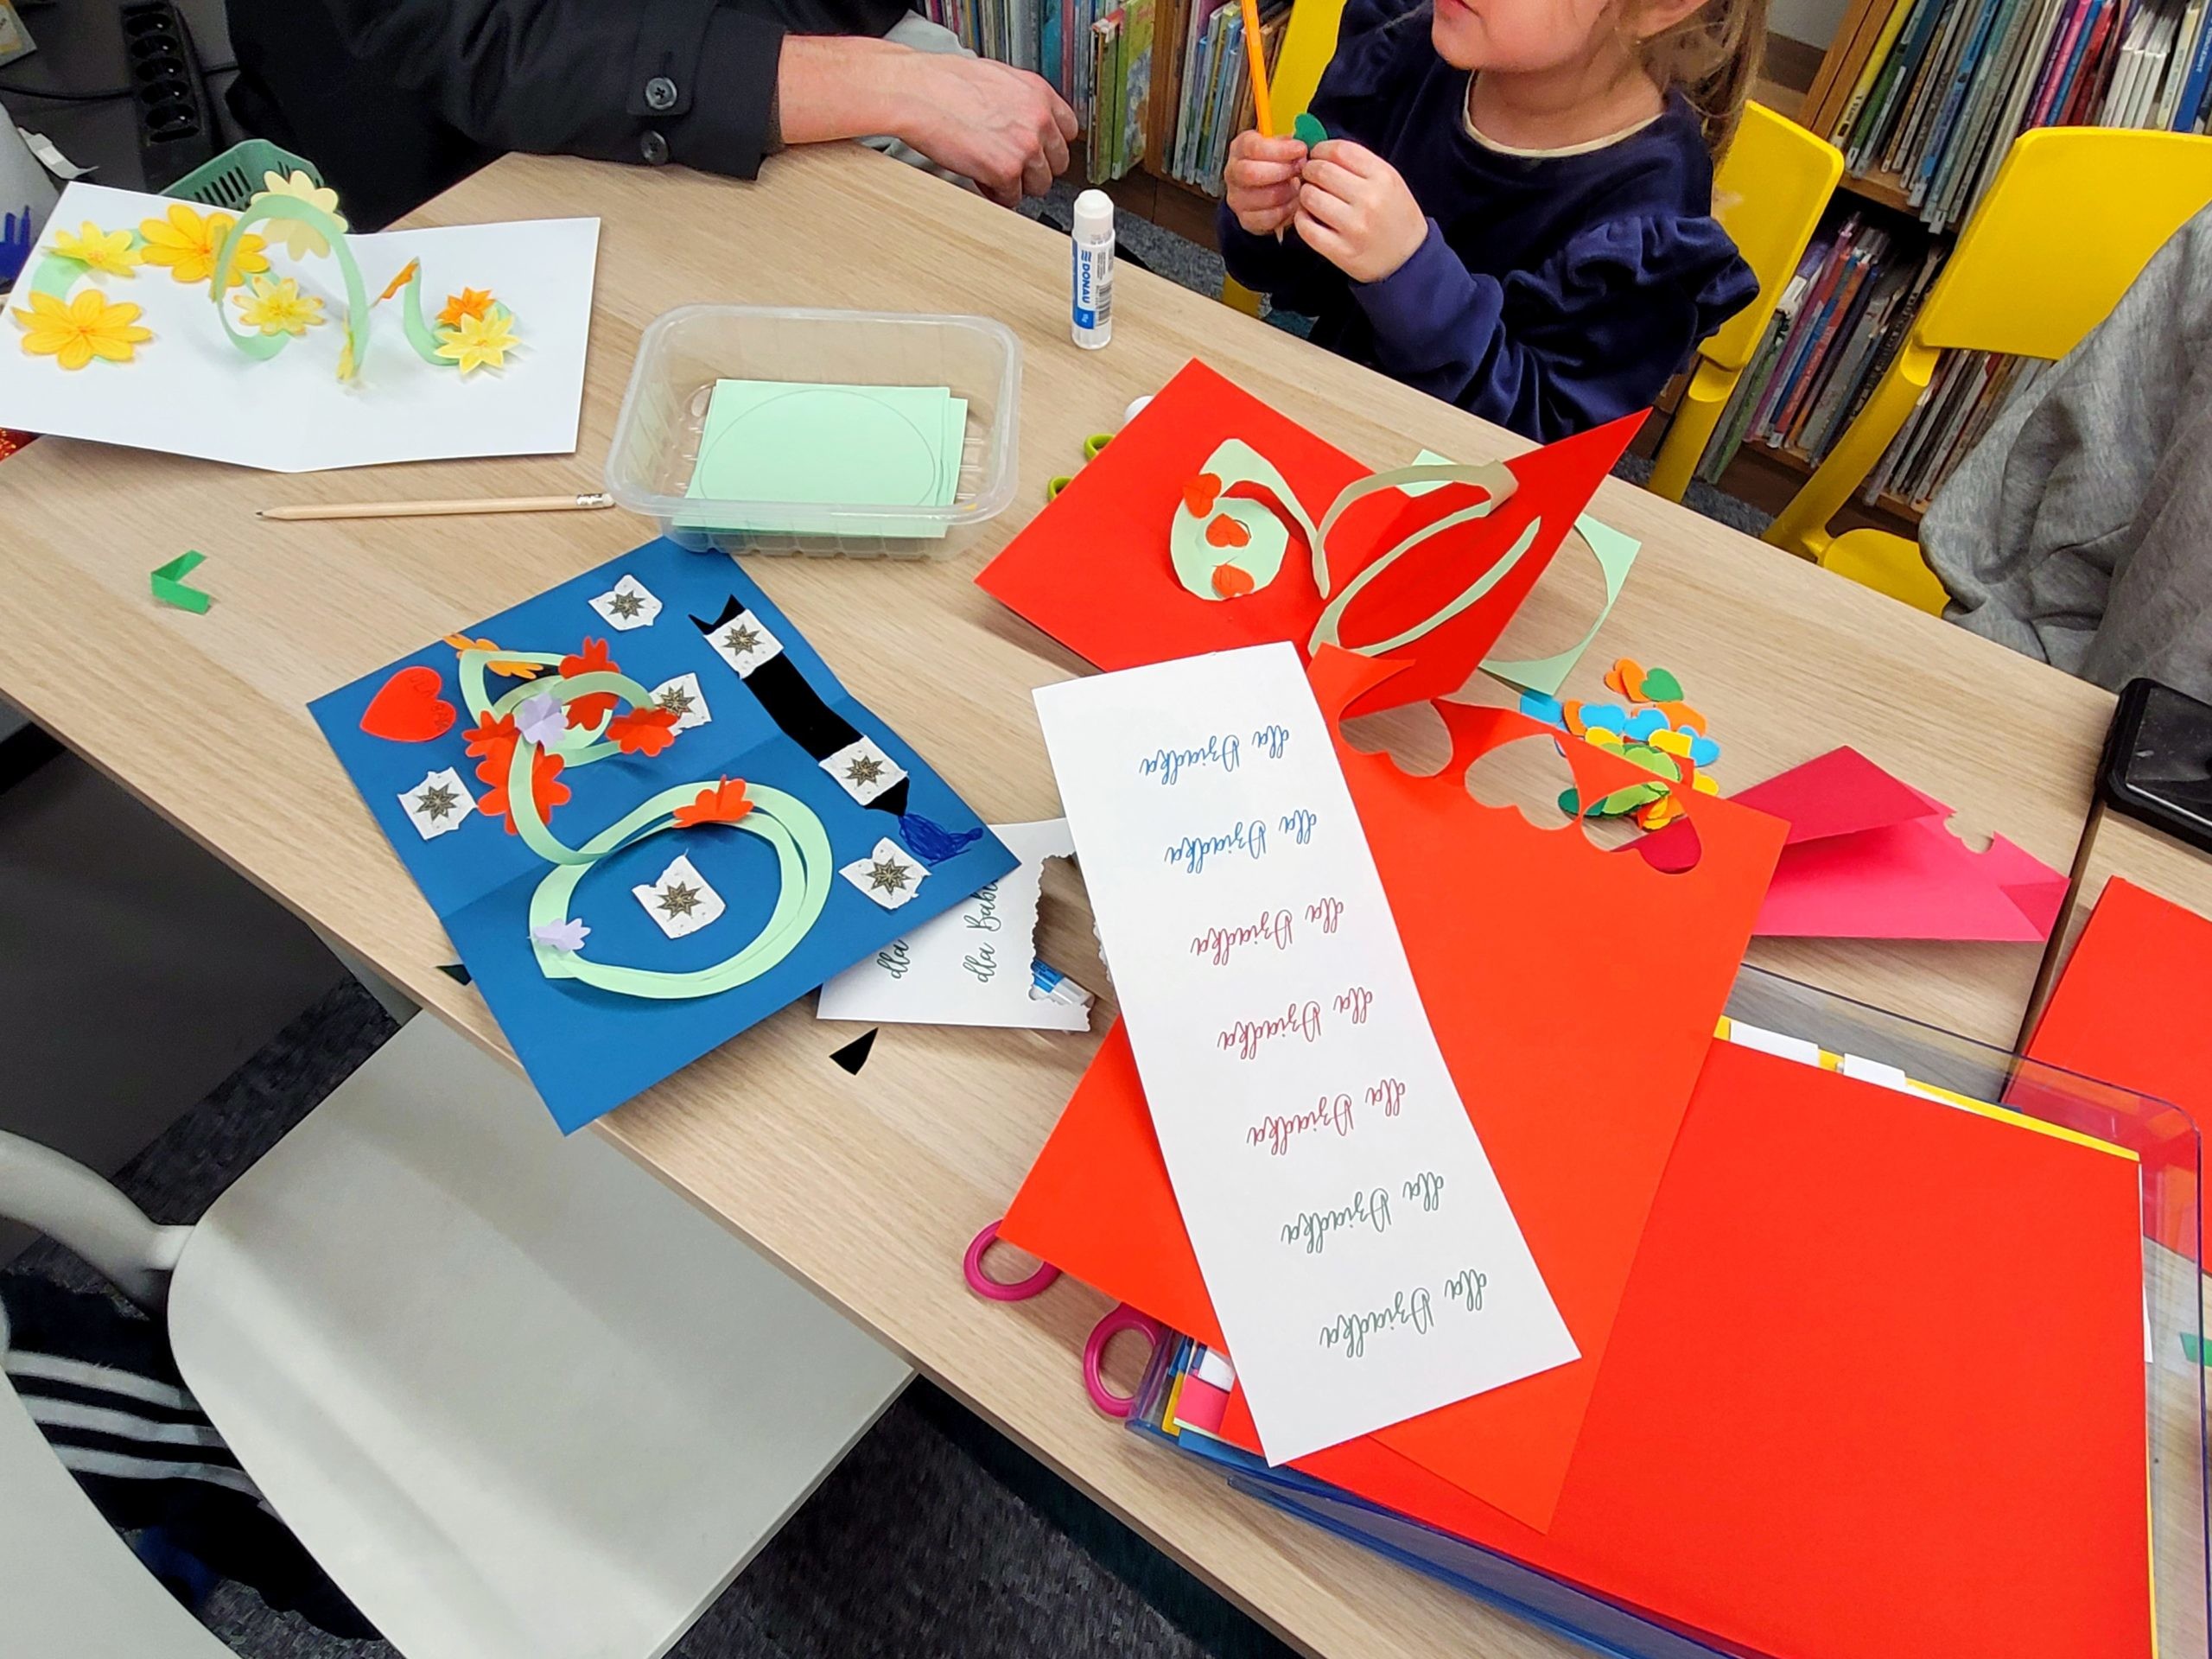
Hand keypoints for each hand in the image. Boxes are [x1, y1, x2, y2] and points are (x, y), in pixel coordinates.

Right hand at [894, 53, 1077, 206]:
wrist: (919, 91)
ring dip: (1017, 184)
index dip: (1051, 145)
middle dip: (1036, 168)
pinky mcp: (1006, 171)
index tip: (1041, 152)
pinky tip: (981, 179)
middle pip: (1058, 162)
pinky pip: (1012, 197)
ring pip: (1039, 184)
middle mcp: (1038, 119)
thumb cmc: (945, 82)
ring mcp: (1025, 147)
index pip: (1068, 130)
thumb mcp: (997, 79)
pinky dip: (996, 194)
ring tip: (994, 173)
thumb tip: (1024, 119)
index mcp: (1038, 93)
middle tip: (1014, 167)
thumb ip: (1020, 102)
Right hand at [1224, 130, 1307, 234]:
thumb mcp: (1278, 145)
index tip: (1300, 149)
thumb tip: (1299, 146)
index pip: (1253, 147)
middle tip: (1300, 168)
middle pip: (1252, 173)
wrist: (1263, 189)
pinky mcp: (1246, 219)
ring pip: (1264, 197)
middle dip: (1282, 171)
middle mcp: (1233, 173)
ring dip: (1287, 192)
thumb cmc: (1272, 163)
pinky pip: (1269, 217)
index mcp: (1240, 148)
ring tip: (1298, 186)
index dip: (1280, 149)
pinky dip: (1286, 211)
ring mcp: (1237, 198)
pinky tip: (1292, 201)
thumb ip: (1287, 143)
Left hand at [1294, 140, 1427, 282]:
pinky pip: (1307, 228)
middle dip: (1309, 171)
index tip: (1316, 155)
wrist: (1408, 258)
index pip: (1340, 151)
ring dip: (1304, 194)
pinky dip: (1302, 219)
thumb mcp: (1389, 182)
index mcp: (1382, 177)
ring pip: (1310, 197)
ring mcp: (1354, 227)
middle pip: (1321, 171)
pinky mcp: (1341, 251)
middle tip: (1310, 177)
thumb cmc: (1395, 216)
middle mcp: (1369, 200)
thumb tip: (1322, 150)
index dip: (1321, 149)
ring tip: (1311, 198)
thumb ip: (1360, 164)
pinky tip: (1309, 217)